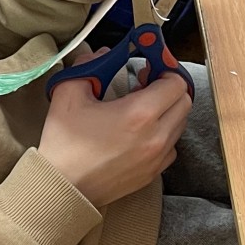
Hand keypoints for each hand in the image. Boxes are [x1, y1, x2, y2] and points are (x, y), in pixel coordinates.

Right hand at [40, 67, 191, 205]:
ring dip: (167, 111)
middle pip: (184, 102)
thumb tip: (104, 54)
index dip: (165, 69)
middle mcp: (156, 137)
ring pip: (179, 124)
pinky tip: (140, 132)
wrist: (61, 189)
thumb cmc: (64, 144)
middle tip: (146, 84)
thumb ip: (89, 66)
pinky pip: (171, 147)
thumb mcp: (68, 95)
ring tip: (141, 107)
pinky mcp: (152, 174)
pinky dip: (163, 134)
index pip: (176, 83)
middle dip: (169, 88)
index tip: (149, 66)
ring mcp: (157, 158)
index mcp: (140, 114)